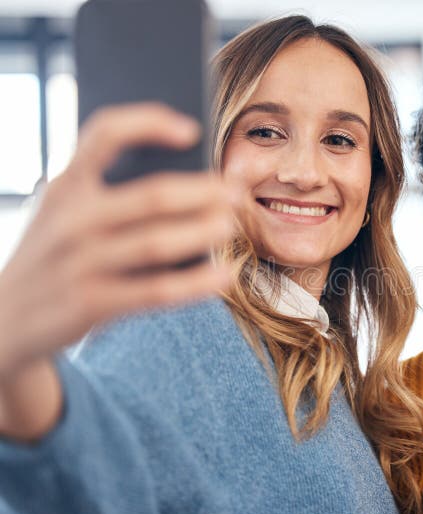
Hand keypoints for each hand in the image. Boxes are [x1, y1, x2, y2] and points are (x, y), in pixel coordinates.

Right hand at [0, 102, 235, 383]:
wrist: (2, 320)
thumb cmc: (55, 256)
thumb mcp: (65, 215)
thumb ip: (110, 194)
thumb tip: (193, 182)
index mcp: (66, 185)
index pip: (105, 133)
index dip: (150, 123)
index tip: (192, 129)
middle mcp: (70, 219)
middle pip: (152, 195)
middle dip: (203, 191)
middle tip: (237, 191)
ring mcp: (80, 263)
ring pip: (158, 242)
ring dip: (204, 232)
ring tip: (233, 224)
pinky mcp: (91, 303)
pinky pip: (155, 291)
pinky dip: (195, 284)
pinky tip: (224, 276)